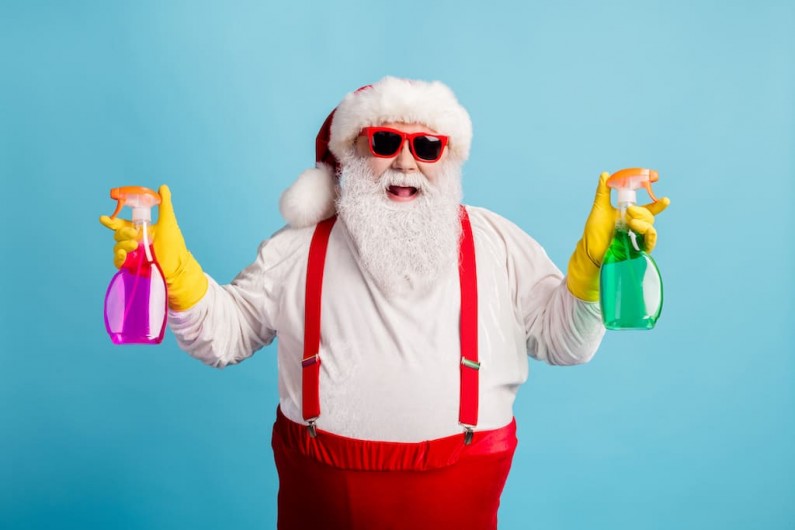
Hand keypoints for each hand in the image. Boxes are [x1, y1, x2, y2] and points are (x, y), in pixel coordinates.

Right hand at [100, 185, 207, 309]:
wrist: (178, 266)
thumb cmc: (174, 245)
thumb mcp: (168, 222)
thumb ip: (164, 205)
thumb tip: (162, 187)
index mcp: (140, 230)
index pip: (122, 223)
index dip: (112, 220)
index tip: (104, 218)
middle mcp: (134, 241)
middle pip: (118, 233)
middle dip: (122, 231)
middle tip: (133, 233)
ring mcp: (132, 254)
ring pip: (117, 246)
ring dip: (122, 244)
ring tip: (134, 244)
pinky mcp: (131, 266)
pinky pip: (118, 261)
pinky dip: (118, 257)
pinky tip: (124, 254)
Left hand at [567, 172, 669, 300]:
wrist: (589, 250)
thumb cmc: (594, 231)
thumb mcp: (599, 208)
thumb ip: (604, 192)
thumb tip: (605, 174)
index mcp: (631, 214)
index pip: (648, 205)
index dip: (653, 193)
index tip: (656, 178)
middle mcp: (636, 225)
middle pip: (649, 215)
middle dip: (641, 211)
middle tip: (628, 210)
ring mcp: (637, 237)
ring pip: (650, 227)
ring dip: (643, 222)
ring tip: (631, 221)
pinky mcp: (637, 249)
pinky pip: (650, 242)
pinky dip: (648, 235)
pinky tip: (640, 230)